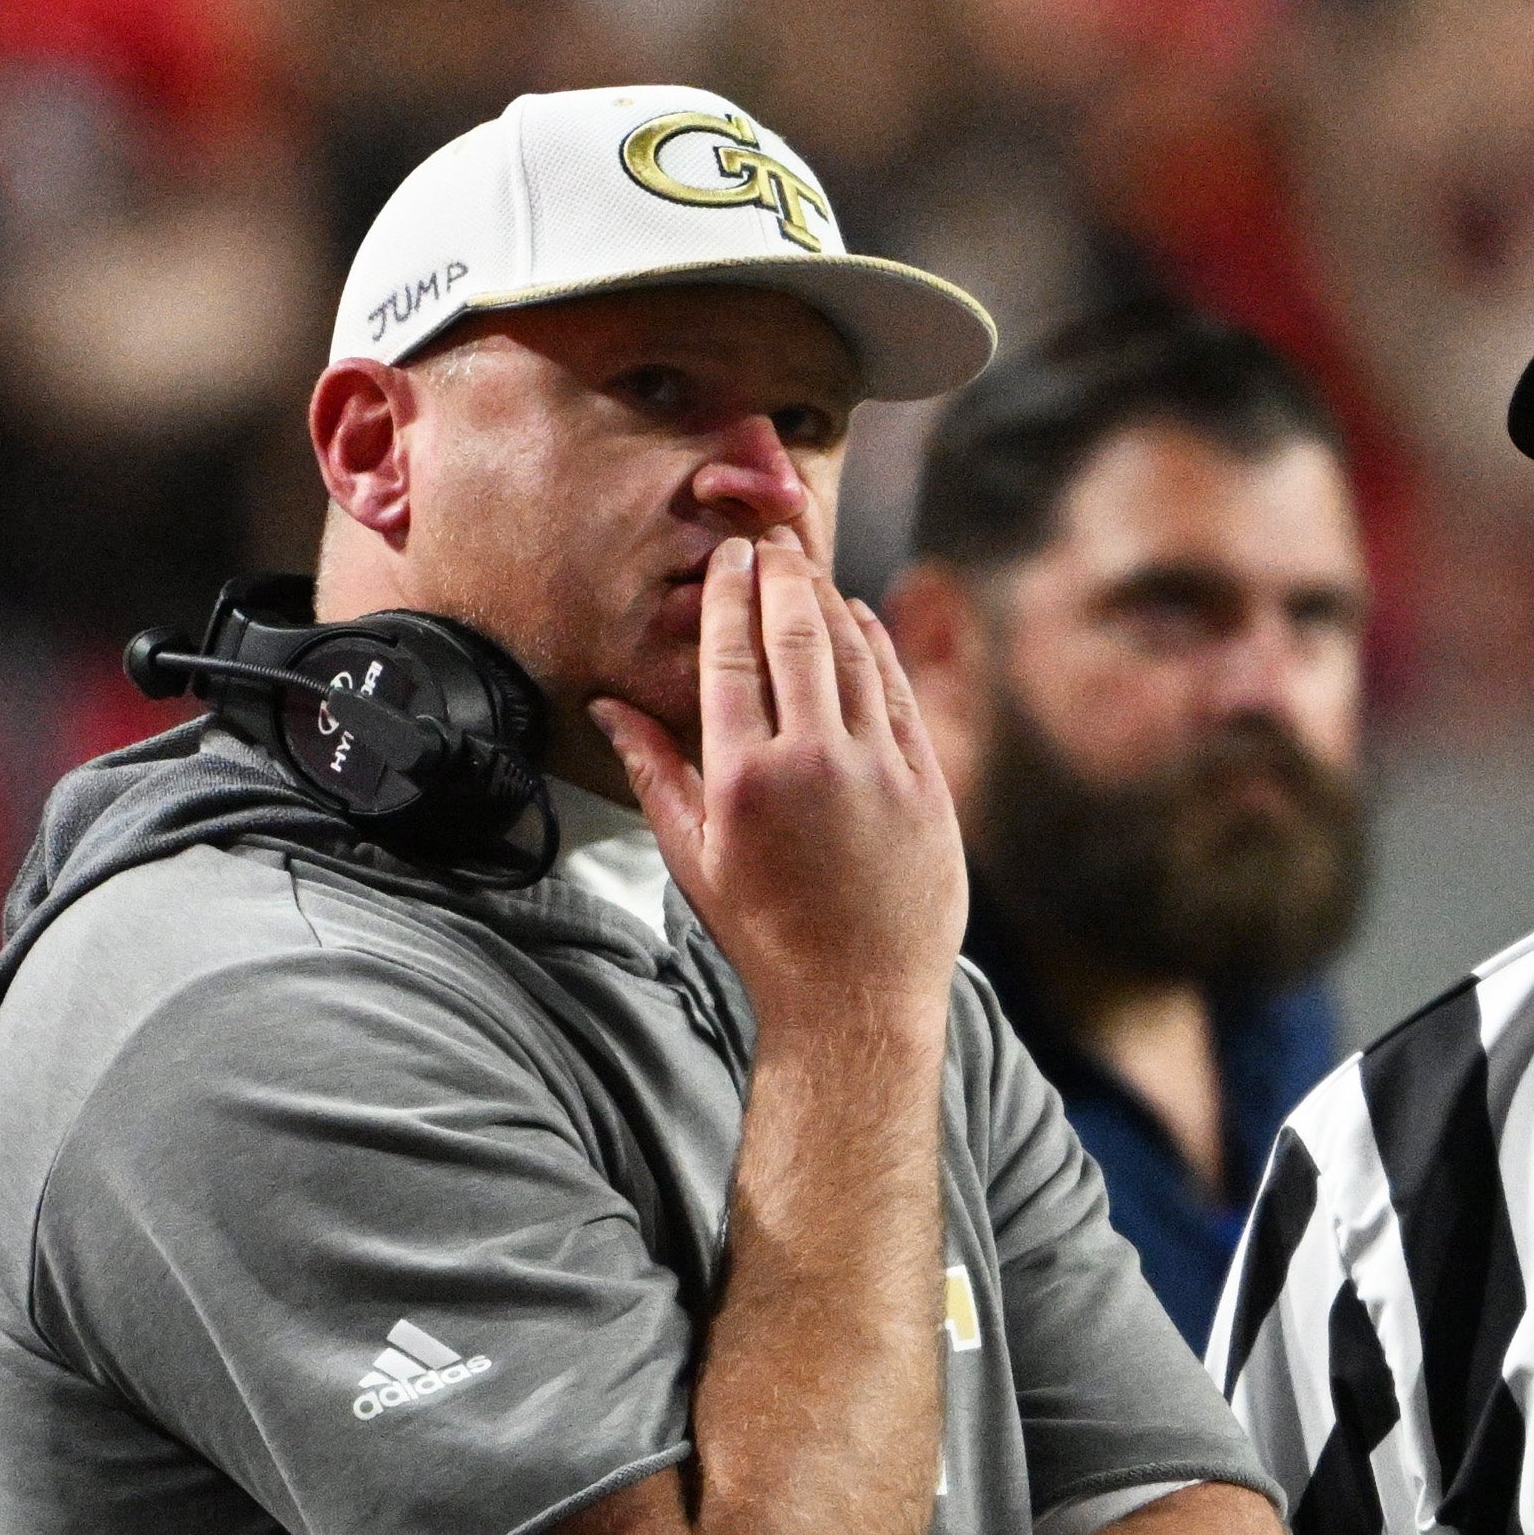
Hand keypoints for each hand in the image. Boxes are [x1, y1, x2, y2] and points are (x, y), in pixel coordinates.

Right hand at [590, 531, 964, 1038]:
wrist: (857, 996)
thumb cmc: (764, 932)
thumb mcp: (692, 858)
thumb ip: (654, 771)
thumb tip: (606, 705)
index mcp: (744, 778)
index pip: (732, 656)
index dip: (729, 596)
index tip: (727, 559)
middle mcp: (814, 762)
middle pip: (796, 636)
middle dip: (782, 575)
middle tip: (771, 538)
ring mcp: (879, 769)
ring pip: (853, 655)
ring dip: (830, 600)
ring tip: (809, 566)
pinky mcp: (927, 782)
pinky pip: (900, 692)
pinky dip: (878, 646)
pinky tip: (860, 619)